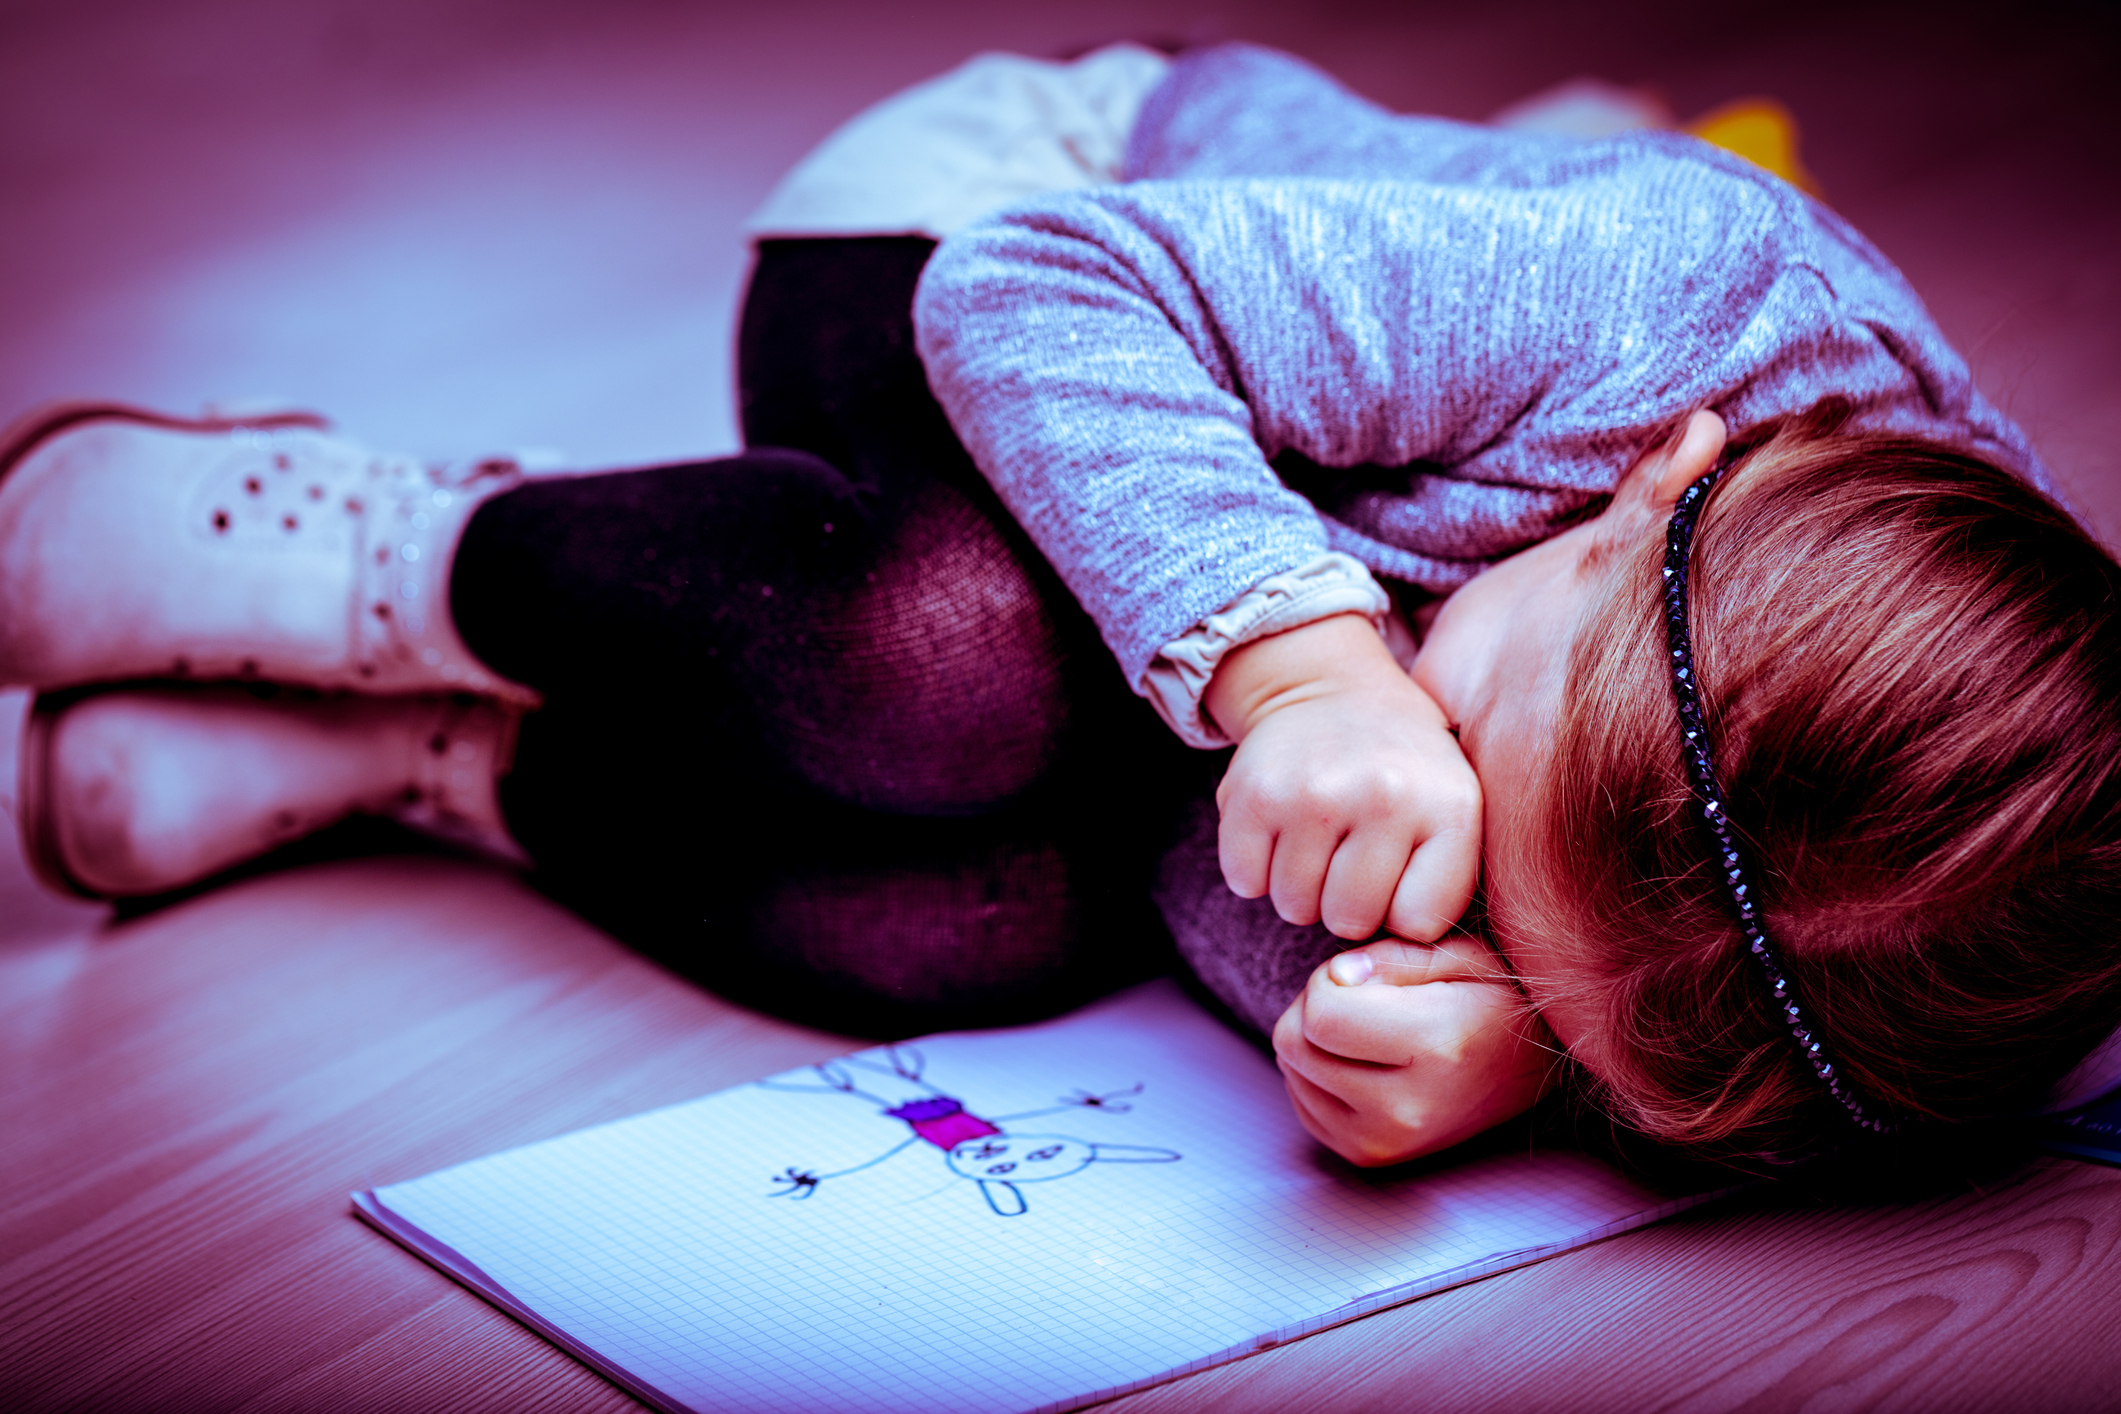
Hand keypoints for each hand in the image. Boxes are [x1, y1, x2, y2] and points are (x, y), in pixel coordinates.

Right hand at [1205, 614, 1479, 941]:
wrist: (1333, 693)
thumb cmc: (1401, 774)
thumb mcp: (1454, 811)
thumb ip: (1446, 886)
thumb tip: (1400, 970)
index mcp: (1450, 807)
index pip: (1418, 925)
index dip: (1402, 910)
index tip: (1400, 874)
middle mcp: (1384, 796)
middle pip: (1349, 921)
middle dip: (1345, 904)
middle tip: (1349, 858)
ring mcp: (1313, 794)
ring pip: (1293, 907)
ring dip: (1299, 888)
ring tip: (1317, 841)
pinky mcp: (1252, 794)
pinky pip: (1245, 881)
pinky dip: (1255, 869)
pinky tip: (1279, 831)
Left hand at [1273, 938, 1560, 1165]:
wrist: (1533, 1068)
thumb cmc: (1497, 998)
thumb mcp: (1460, 952)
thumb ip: (1390, 956)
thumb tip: (1336, 979)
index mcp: (1436, 1047)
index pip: (1321, 1015)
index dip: (1328, 980)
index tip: (1361, 974)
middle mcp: (1408, 1108)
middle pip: (1293, 1044)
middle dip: (1314, 1006)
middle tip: (1362, 998)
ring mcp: (1386, 1142)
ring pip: (1291, 1072)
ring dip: (1314, 1041)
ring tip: (1369, 1031)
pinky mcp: (1370, 1157)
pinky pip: (1301, 1103)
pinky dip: (1318, 1074)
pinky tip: (1363, 1062)